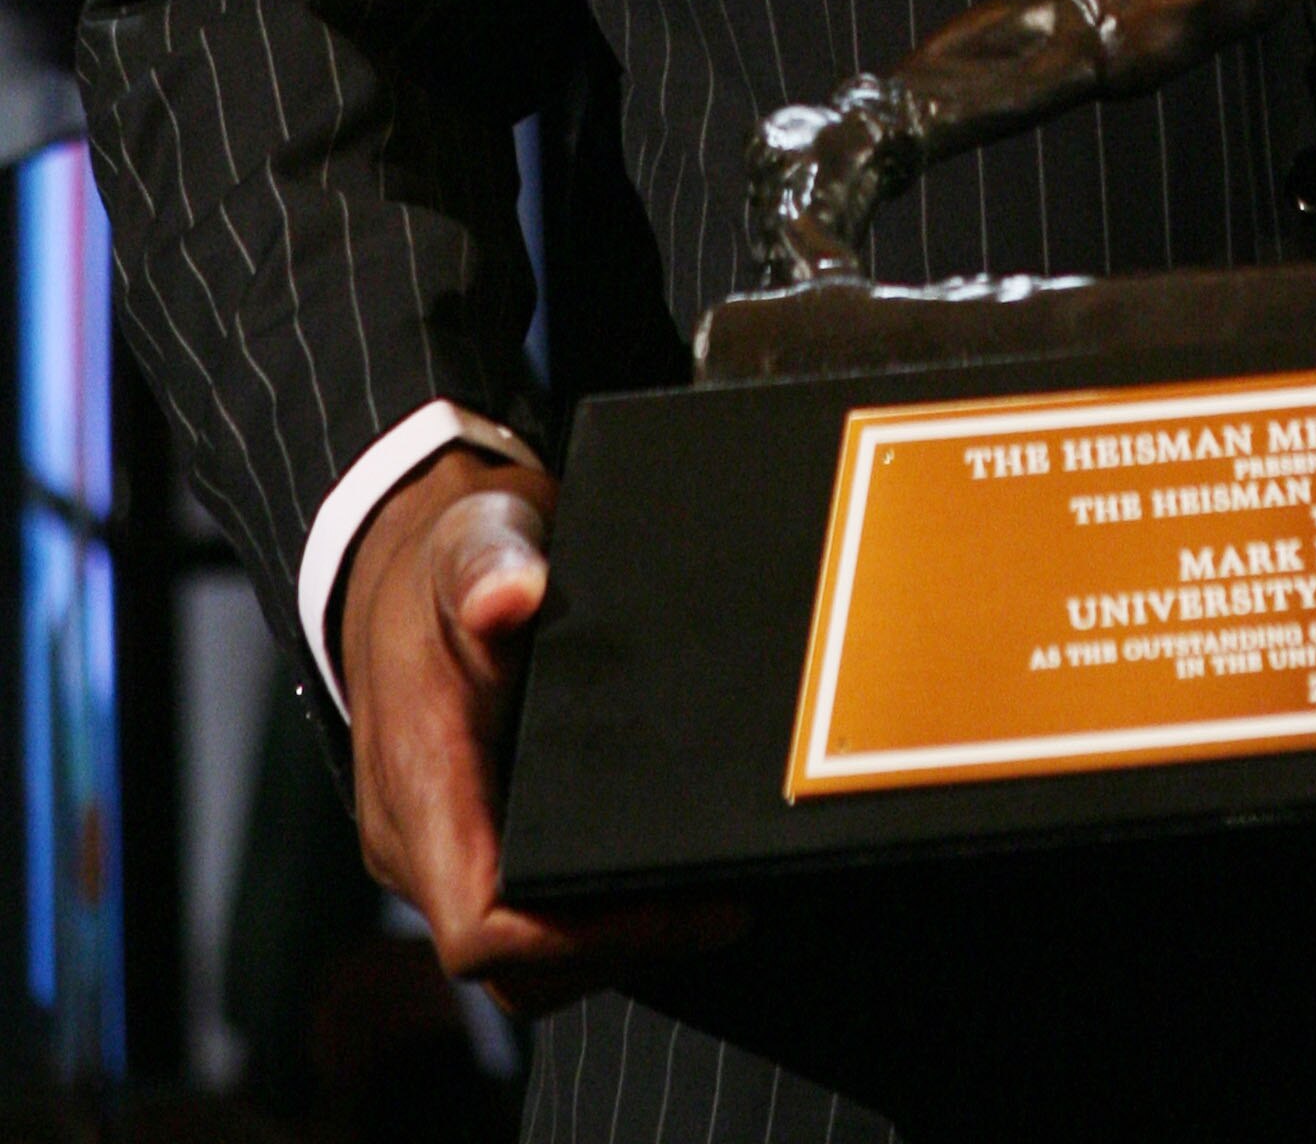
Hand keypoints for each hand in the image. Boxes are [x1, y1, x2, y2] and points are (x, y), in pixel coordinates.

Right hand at [341, 444, 742, 1009]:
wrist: (406, 552)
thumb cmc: (448, 553)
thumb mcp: (476, 539)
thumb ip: (490, 565)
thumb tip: (509, 594)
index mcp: (419, 785)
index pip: (480, 928)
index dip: (580, 941)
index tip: (678, 904)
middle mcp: (415, 837)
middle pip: (509, 967)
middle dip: (614, 951)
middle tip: (719, 909)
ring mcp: (434, 844)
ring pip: (517, 954)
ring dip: (606, 944)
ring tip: (703, 901)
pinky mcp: (462, 834)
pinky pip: (519, 913)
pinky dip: (588, 915)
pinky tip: (657, 877)